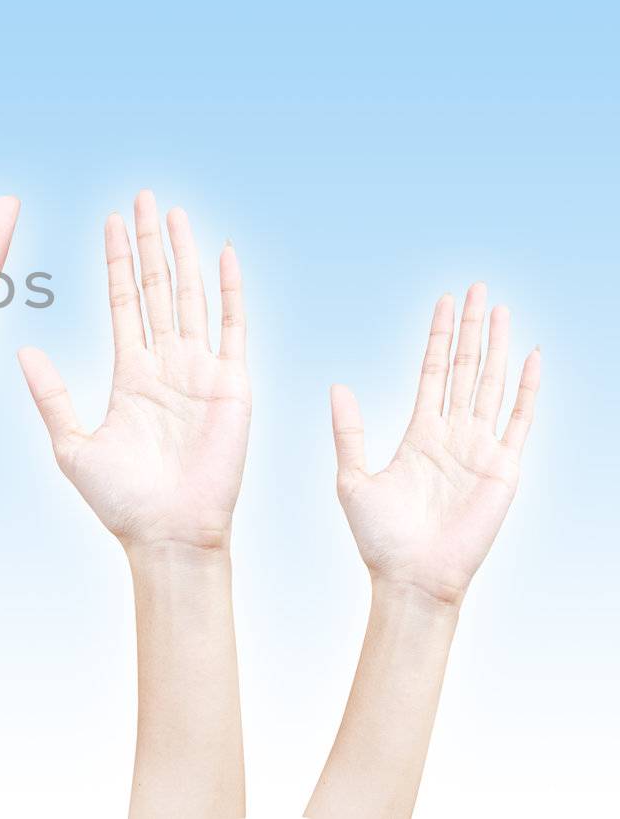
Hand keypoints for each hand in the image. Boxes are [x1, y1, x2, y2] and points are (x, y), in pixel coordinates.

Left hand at [19, 191, 248, 551]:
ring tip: (174, 211)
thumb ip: (50, 394)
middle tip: (143, 196)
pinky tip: (223, 252)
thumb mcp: (71, 444)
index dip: (117, 261)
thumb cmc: (120, 502)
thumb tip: (22, 348)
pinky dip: (230, 288)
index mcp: (131, 374)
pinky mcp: (232, 384)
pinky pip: (233, 326)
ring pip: (190, 295)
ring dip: (183, 253)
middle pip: (156, 287)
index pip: (123, 302)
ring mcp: (201, 370)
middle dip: (150, 241)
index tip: (110, 221)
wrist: (166, 535)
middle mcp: (166, 364)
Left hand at [330, 284, 541, 604]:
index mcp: (419, 434)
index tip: (443, 301)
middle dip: (471, 328)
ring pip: (490, 383)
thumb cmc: (379, 539)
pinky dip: (525, 388)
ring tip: (500, 309)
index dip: (439, 336)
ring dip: (496, 346)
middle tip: (477, 288)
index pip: (433, 371)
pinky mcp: (503, 469)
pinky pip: (518, 420)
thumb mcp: (352, 478)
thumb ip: (349, 431)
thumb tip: (337, 385)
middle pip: (465, 368)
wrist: (410, 578)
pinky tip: (529, 356)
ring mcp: (480, 449)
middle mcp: (453, 435)